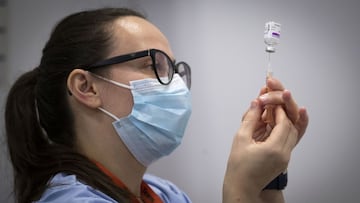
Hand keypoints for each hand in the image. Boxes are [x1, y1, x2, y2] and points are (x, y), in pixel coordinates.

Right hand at [223, 78, 308, 202]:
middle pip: (290, 128)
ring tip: (272, 114)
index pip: (284, 123)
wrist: (241, 187)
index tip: (270, 103)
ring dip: (283, 123)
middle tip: (272, 105)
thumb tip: (256, 103)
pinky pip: (286, 142)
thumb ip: (250, 118)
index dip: (278, 111)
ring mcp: (285, 159)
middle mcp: (284, 155)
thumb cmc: (239, 168)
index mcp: (275, 149)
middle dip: (282, 114)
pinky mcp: (282, 161)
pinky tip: (271, 126)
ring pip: (290, 134)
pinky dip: (281, 131)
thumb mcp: (241, 138)